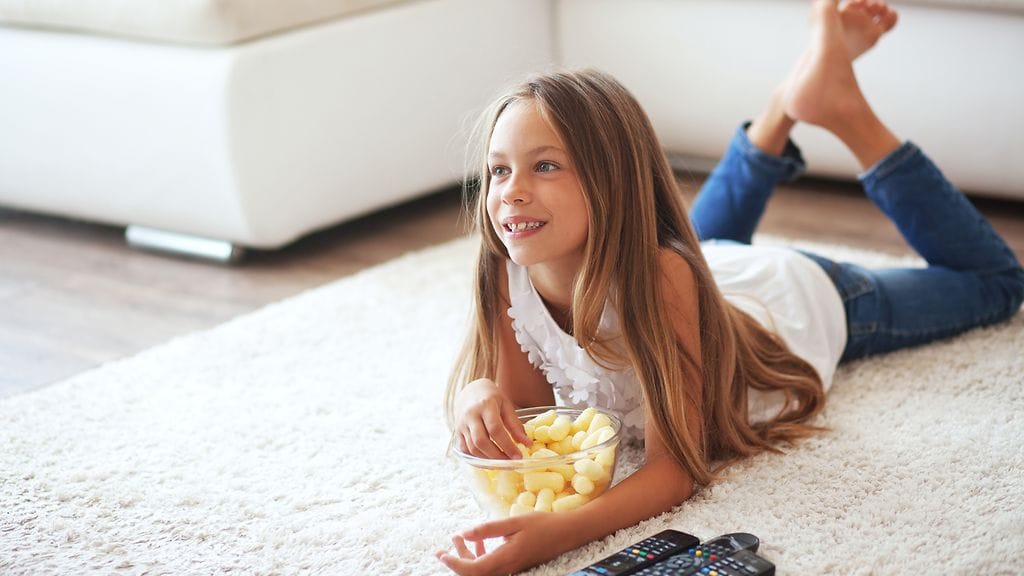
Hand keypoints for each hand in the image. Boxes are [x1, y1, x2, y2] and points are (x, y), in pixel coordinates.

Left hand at [434, 512, 575, 575]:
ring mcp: (511, 570)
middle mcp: (507, 569)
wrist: (567, 534)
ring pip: (482, 571)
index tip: (441, 554)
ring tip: (459, 538)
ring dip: (468, 556)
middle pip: (475, 573)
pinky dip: (481, 556)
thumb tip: (464, 532)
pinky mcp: (514, 567)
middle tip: (445, 546)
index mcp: (505, 559)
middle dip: (457, 560)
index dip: (454, 564)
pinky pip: (492, 567)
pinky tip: (480, 541)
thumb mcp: (514, 522)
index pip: (472, 570)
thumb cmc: (543, 525)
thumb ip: (488, 529)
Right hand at [454, 378, 530, 458]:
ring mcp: (461, 424)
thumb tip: (527, 444)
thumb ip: (515, 425)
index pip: (495, 429)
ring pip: (472, 448)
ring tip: (501, 462)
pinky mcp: (457, 432)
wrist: (470, 391)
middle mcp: (470, 415)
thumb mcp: (506, 405)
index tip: (518, 456)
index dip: (507, 445)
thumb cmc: (492, 398)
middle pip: (481, 441)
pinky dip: (476, 459)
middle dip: (497, 456)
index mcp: (485, 405)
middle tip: (510, 462)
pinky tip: (488, 461)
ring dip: (487, 459)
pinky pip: (464, 450)